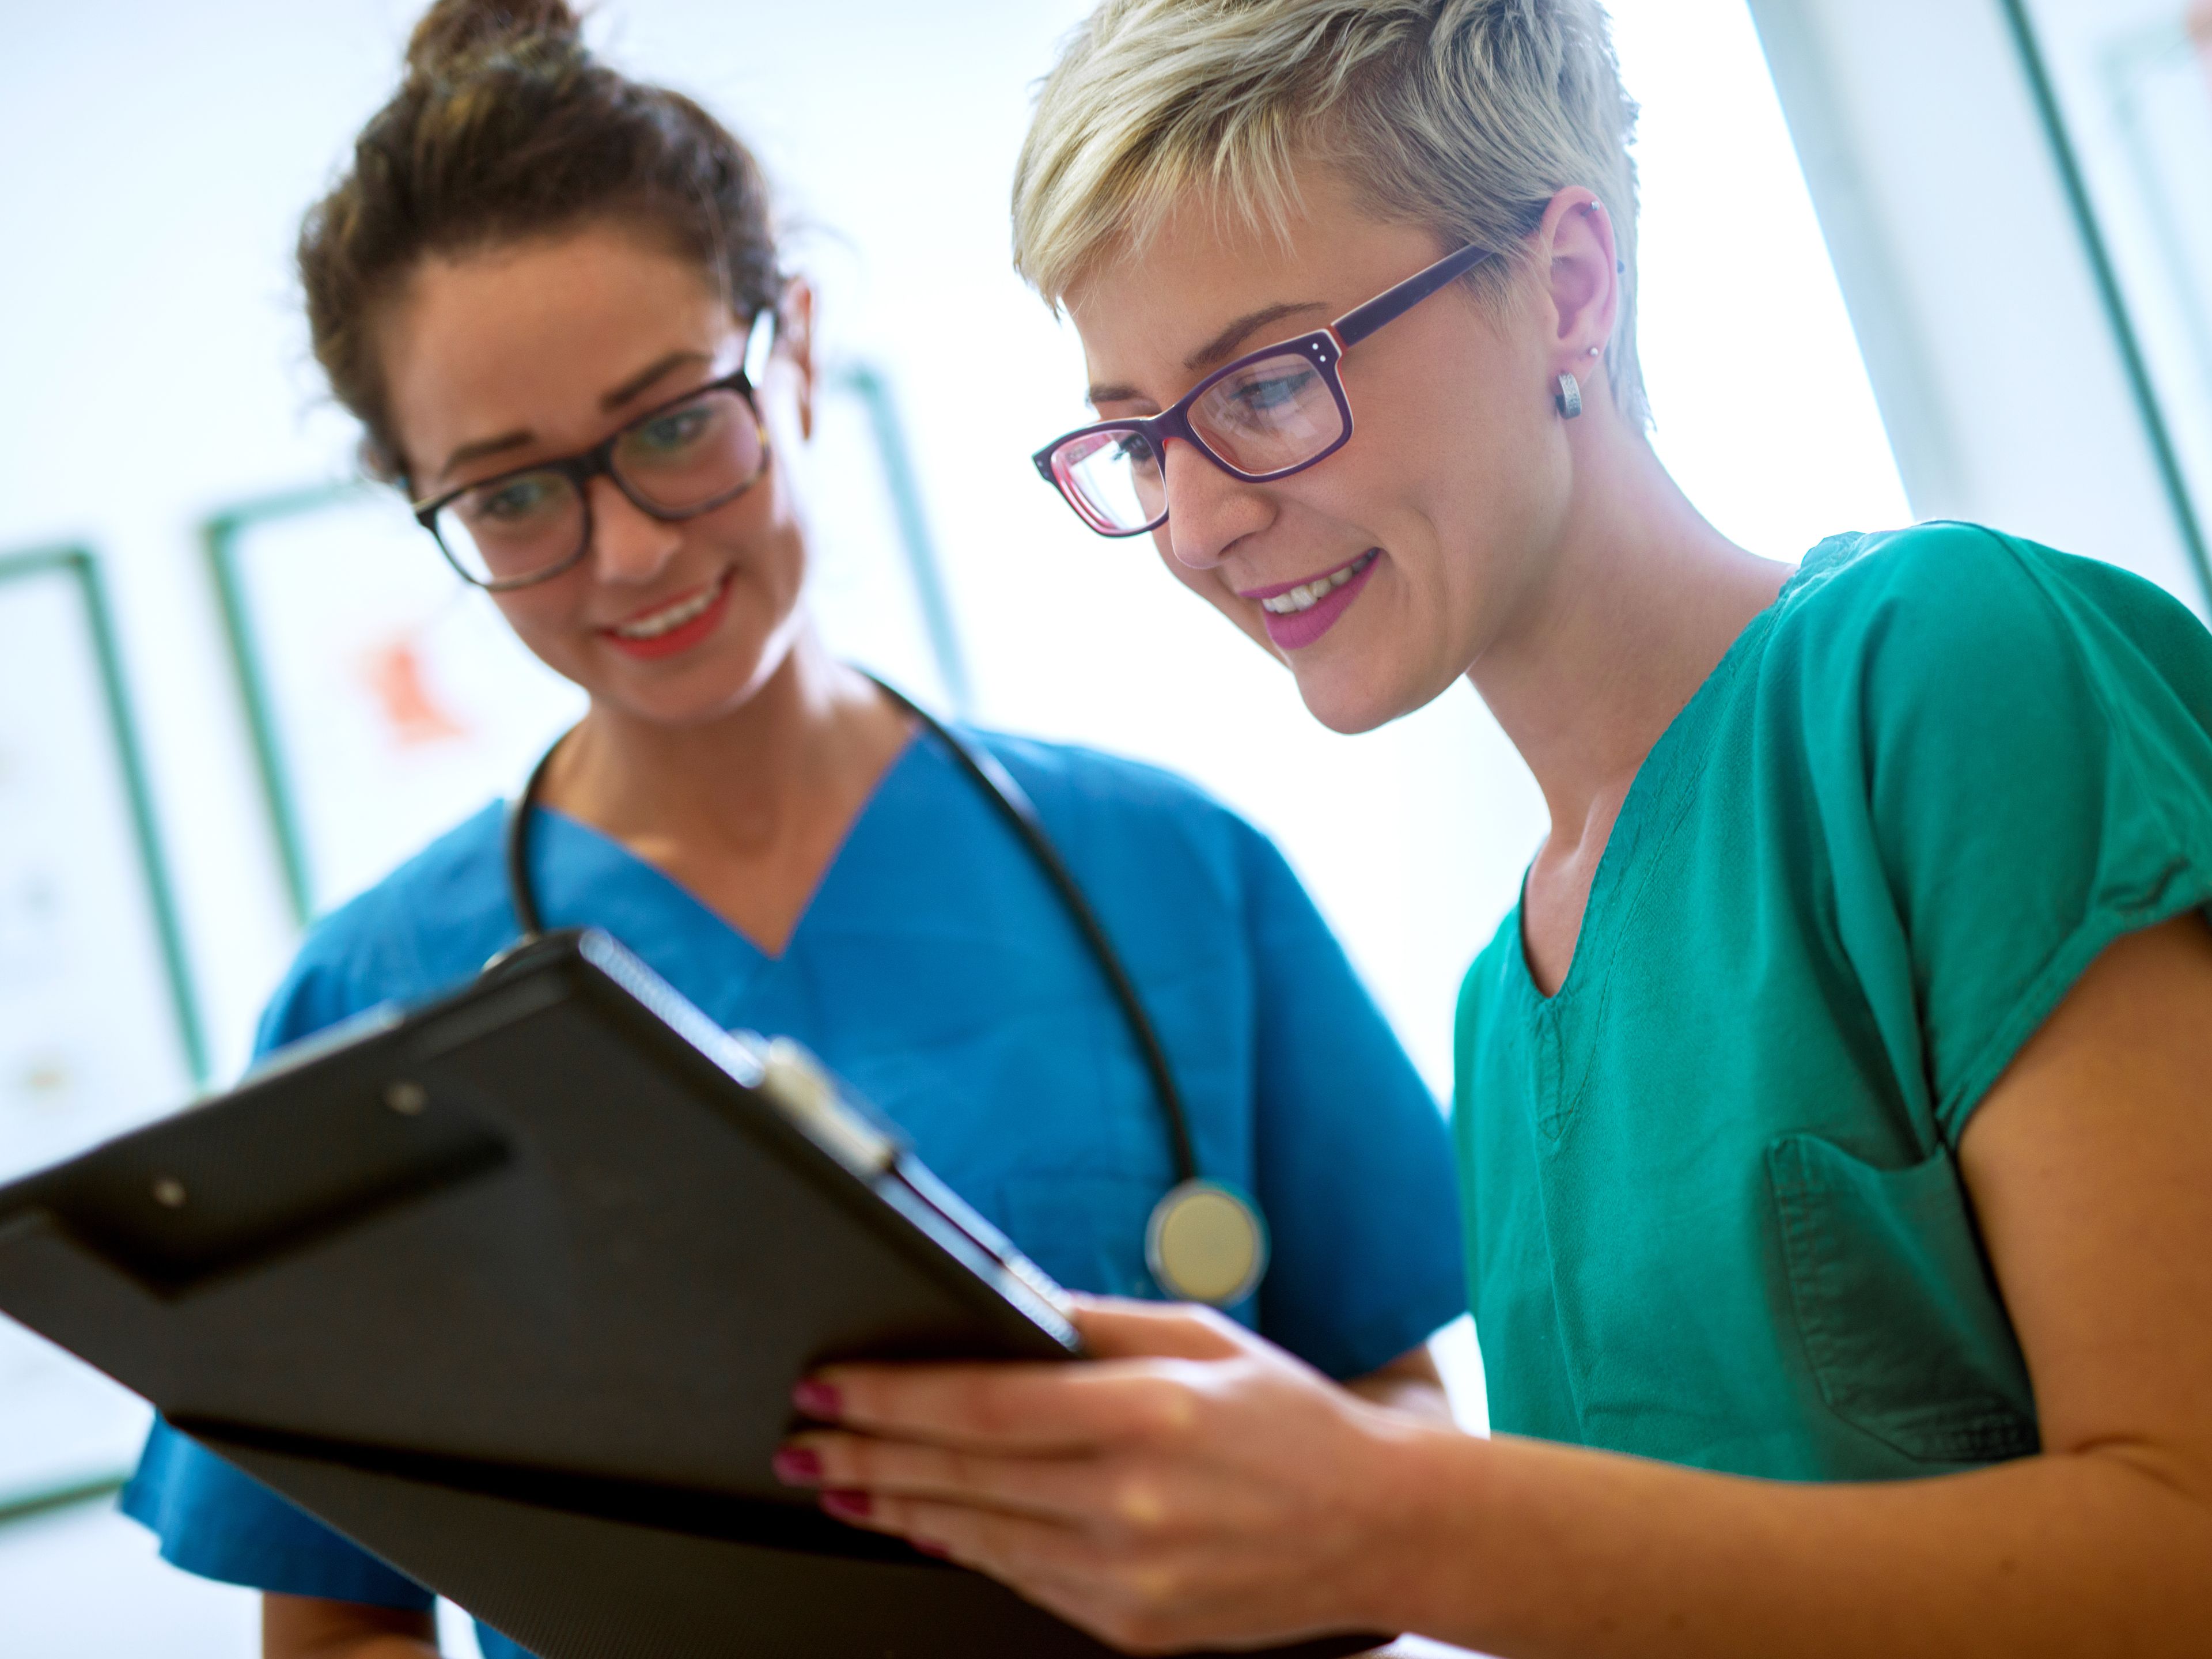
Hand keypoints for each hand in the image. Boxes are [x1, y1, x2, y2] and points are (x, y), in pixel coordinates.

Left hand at [777, 1297, 1452, 1653]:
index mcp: (1150, 1412)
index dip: (891, 1398)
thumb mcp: (1202, 1335)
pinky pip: (1022, 1580)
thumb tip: (1005, 1304)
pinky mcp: (1134, 1626)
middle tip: (801, 1441)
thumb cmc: (1291, 1420)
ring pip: (979, 1536)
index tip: (829, 1385)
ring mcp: (1132, 1576)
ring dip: (895, 1507)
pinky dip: (963, 1547)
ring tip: (836, 1482)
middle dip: (865, 1455)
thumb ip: (1095, 1322)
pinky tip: (924, 1523)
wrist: (1380, 1528)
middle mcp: (1134, 1500)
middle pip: (962, 1476)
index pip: (984, 1405)